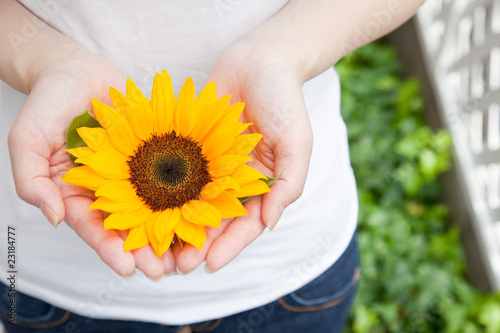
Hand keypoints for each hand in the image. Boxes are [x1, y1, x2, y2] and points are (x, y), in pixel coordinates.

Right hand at [7, 51, 173, 279]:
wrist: (78, 71)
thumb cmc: (49, 102)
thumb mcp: (27, 139)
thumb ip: (32, 179)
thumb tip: (52, 217)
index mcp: (74, 192)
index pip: (91, 226)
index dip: (109, 249)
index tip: (128, 268)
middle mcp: (104, 189)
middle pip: (125, 226)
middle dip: (143, 250)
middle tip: (164, 270)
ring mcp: (129, 173)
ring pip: (150, 208)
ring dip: (167, 232)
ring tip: (184, 252)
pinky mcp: (150, 156)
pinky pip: (167, 178)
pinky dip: (181, 197)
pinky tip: (197, 212)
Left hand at [174, 41, 312, 272]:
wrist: (259, 60)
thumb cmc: (284, 99)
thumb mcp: (297, 141)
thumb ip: (289, 182)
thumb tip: (270, 223)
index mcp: (262, 184)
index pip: (247, 224)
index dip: (230, 246)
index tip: (210, 265)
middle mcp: (236, 181)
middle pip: (216, 221)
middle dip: (199, 245)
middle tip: (177, 266)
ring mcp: (213, 166)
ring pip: (194, 204)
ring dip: (178, 227)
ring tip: (160, 248)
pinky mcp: (192, 148)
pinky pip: (178, 174)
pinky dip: (165, 193)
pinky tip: (148, 209)